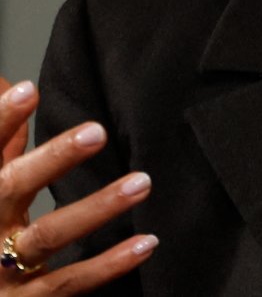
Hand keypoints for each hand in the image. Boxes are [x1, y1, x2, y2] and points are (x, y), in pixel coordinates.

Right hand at [0, 76, 156, 292]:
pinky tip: (146, 242)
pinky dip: (110, 264)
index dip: (1, 120)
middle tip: (96, 131)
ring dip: (97, 207)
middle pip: (11, 188)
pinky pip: (70, 282)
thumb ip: (2, 147)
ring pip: (48, 235)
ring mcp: (1, 271)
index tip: (27, 89)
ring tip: (142, 182)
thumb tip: (11, 85)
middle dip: (52, 159)